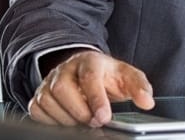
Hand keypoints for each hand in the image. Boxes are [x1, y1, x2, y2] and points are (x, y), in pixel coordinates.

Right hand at [28, 50, 154, 126]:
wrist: (88, 71)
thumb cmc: (107, 76)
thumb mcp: (127, 77)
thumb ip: (140, 87)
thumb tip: (147, 102)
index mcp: (89, 61)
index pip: (89, 77)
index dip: (96, 99)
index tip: (104, 117)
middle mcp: (66, 69)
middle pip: (62, 88)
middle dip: (79, 111)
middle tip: (94, 123)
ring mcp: (49, 81)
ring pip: (47, 100)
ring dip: (66, 118)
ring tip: (83, 123)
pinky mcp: (39, 95)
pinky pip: (36, 109)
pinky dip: (50, 120)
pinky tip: (66, 122)